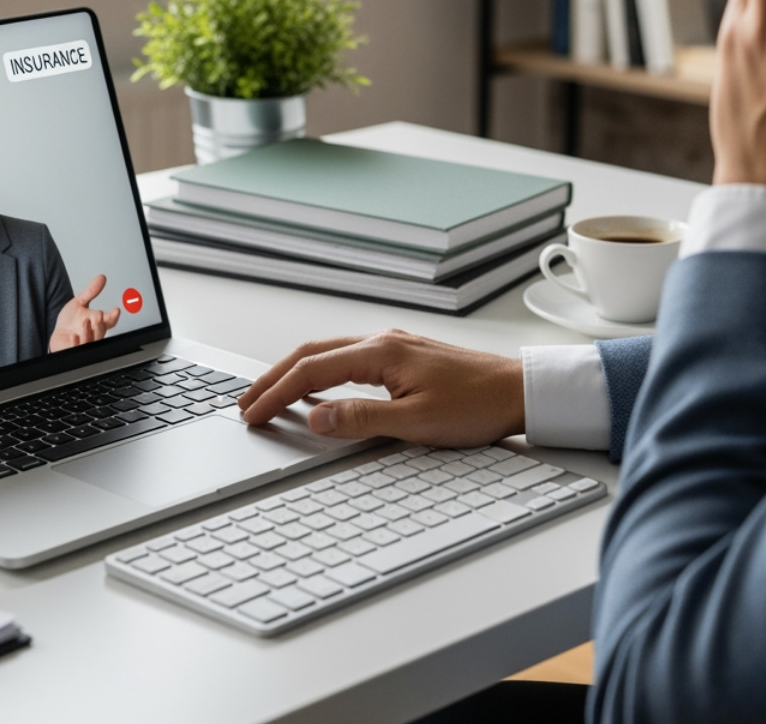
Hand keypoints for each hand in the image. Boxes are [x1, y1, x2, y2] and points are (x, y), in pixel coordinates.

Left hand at [49, 274, 120, 351]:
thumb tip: (101, 277)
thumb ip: (91, 291)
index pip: (110, 321)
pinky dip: (76, 342)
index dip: (114, 317)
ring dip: (89, 332)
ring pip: (91, 340)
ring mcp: (84, 344)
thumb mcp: (79, 303)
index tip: (116, 310)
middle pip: (101, 331)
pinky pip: (76, 348)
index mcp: (97, 323)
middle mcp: (93, 334)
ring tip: (84, 322)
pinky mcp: (74, 350)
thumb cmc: (70, 322)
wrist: (58, 335)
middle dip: (100, 324)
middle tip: (98, 317)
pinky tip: (73, 336)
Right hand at [238, 329, 524, 446]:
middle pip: (311, 354)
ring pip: (328, 354)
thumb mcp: (417, 423)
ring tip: (270, 397)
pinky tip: (318, 392)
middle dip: (273, 378)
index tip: (252, 414)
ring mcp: (394, 347)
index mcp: (381, 353)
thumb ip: (362, 419)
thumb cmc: (478, 405)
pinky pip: (348, 360)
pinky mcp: (404, 357)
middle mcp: (383, 342)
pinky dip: (321, 374)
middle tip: (246, 403)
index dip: (276, 393)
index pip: (311, 371)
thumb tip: (315, 418)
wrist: (520, 391)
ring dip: (295, 374)